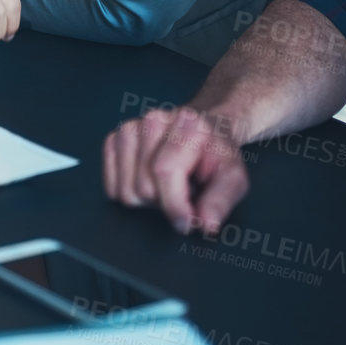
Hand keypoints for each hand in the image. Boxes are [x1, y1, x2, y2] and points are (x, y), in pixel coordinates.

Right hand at [102, 106, 248, 235]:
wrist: (203, 130)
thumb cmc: (216, 155)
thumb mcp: (233, 177)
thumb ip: (222, 201)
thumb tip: (205, 223)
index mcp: (187, 124)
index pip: (165, 172)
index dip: (175, 206)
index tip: (186, 223)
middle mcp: (154, 120)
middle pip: (143, 187)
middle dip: (165, 203)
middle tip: (184, 192)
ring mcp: (129, 128)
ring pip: (126, 190)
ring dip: (148, 200)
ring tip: (168, 185)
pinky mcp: (114, 140)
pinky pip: (112, 188)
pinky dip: (131, 193)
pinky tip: (150, 181)